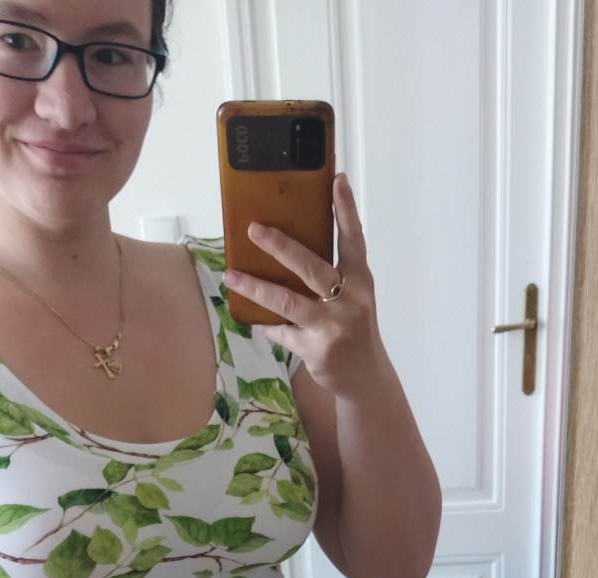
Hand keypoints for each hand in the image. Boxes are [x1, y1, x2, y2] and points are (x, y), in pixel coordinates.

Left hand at [223, 173, 383, 398]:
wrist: (365, 377)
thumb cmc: (354, 329)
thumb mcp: (354, 298)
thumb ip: (334, 275)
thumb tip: (289, 247)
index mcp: (361, 281)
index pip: (354, 240)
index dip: (346, 210)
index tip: (335, 180)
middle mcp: (350, 301)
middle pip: (312, 268)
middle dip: (281, 247)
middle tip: (254, 229)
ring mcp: (333, 327)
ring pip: (289, 302)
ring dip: (256, 287)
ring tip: (231, 276)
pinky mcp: (316, 350)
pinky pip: (282, 331)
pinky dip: (265, 323)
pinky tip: (249, 317)